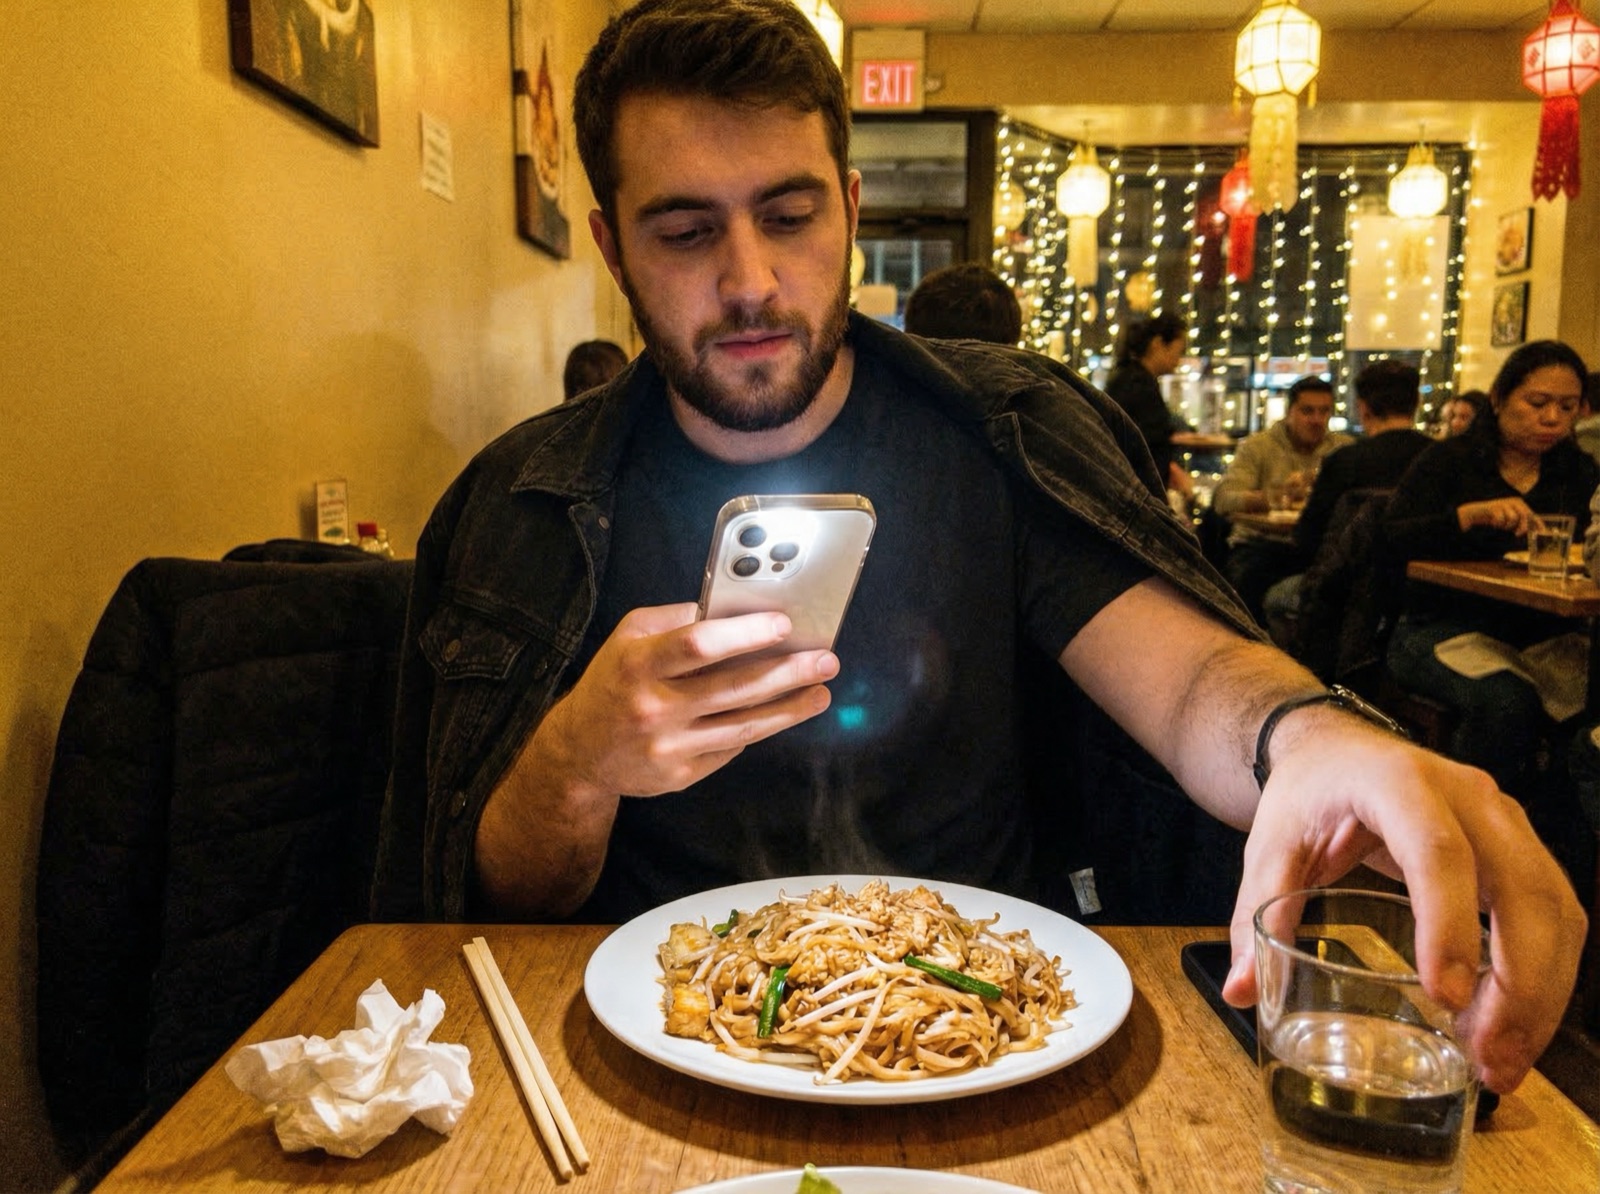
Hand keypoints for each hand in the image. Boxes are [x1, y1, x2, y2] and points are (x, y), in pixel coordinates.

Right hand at [539, 601, 838, 797]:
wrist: (579, 753)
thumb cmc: (612, 681)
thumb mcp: (628, 638)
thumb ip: (676, 619)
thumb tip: (734, 610)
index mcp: (638, 664)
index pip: (697, 645)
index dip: (743, 634)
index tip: (783, 624)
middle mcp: (653, 708)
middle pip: (733, 688)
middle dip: (787, 672)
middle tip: (825, 660)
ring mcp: (668, 747)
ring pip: (743, 726)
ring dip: (789, 709)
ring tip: (821, 692)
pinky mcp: (680, 775)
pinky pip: (731, 748)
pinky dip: (758, 729)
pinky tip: (781, 713)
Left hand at [1219, 717, 1586, 1093]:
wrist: (1339, 748)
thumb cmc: (1308, 792)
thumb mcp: (1271, 843)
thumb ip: (1255, 912)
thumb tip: (1239, 989)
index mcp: (1397, 784)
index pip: (1437, 852)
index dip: (1448, 924)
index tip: (1447, 995)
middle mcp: (1467, 795)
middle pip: (1520, 888)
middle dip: (1519, 984)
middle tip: (1489, 1058)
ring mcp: (1503, 819)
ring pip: (1553, 908)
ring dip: (1541, 992)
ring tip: (1500, 1060)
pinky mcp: (1520, 846)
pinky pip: (1555, 913)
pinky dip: (1547, 976)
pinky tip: (1512, 1025)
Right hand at [1458, 496, 1536, 534]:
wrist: (1477, 513)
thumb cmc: (1496, 517)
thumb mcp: (1511, 520)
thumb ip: (1521, 522)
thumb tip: (1533, 530)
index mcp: (1520, 503)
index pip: (1532, 514)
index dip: (1538, 523)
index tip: (1542, 532)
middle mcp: (1514, 501)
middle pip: (1525, 515)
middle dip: (1522, 527)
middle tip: (1517, 534)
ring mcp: (1504, 503)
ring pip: (1513, 518)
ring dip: (1507, 525)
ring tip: (1501, 525)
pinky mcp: (1495, 507)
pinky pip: (1501, 519)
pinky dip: (1497, 523)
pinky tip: (1493, 522)